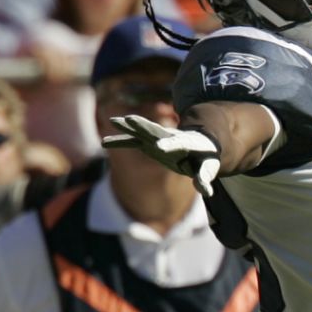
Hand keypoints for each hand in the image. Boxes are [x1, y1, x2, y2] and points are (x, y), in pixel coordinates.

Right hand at [103, 114, 220, 195]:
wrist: (199, 144)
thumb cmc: (205, 157)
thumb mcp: (207, 168)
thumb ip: (204, 178)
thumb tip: (207, 192)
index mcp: (186, 142)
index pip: (177, 142)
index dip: (169, 144)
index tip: (159, 147)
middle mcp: (169, 137)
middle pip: (155, 130)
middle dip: (142, 125)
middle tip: (130, 119)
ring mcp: (157, 138)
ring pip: (140, 131)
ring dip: (128, 127)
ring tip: (113, 120)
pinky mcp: (148, 144)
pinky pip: (132, 142)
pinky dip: (120, 142)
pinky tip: (104, 142)